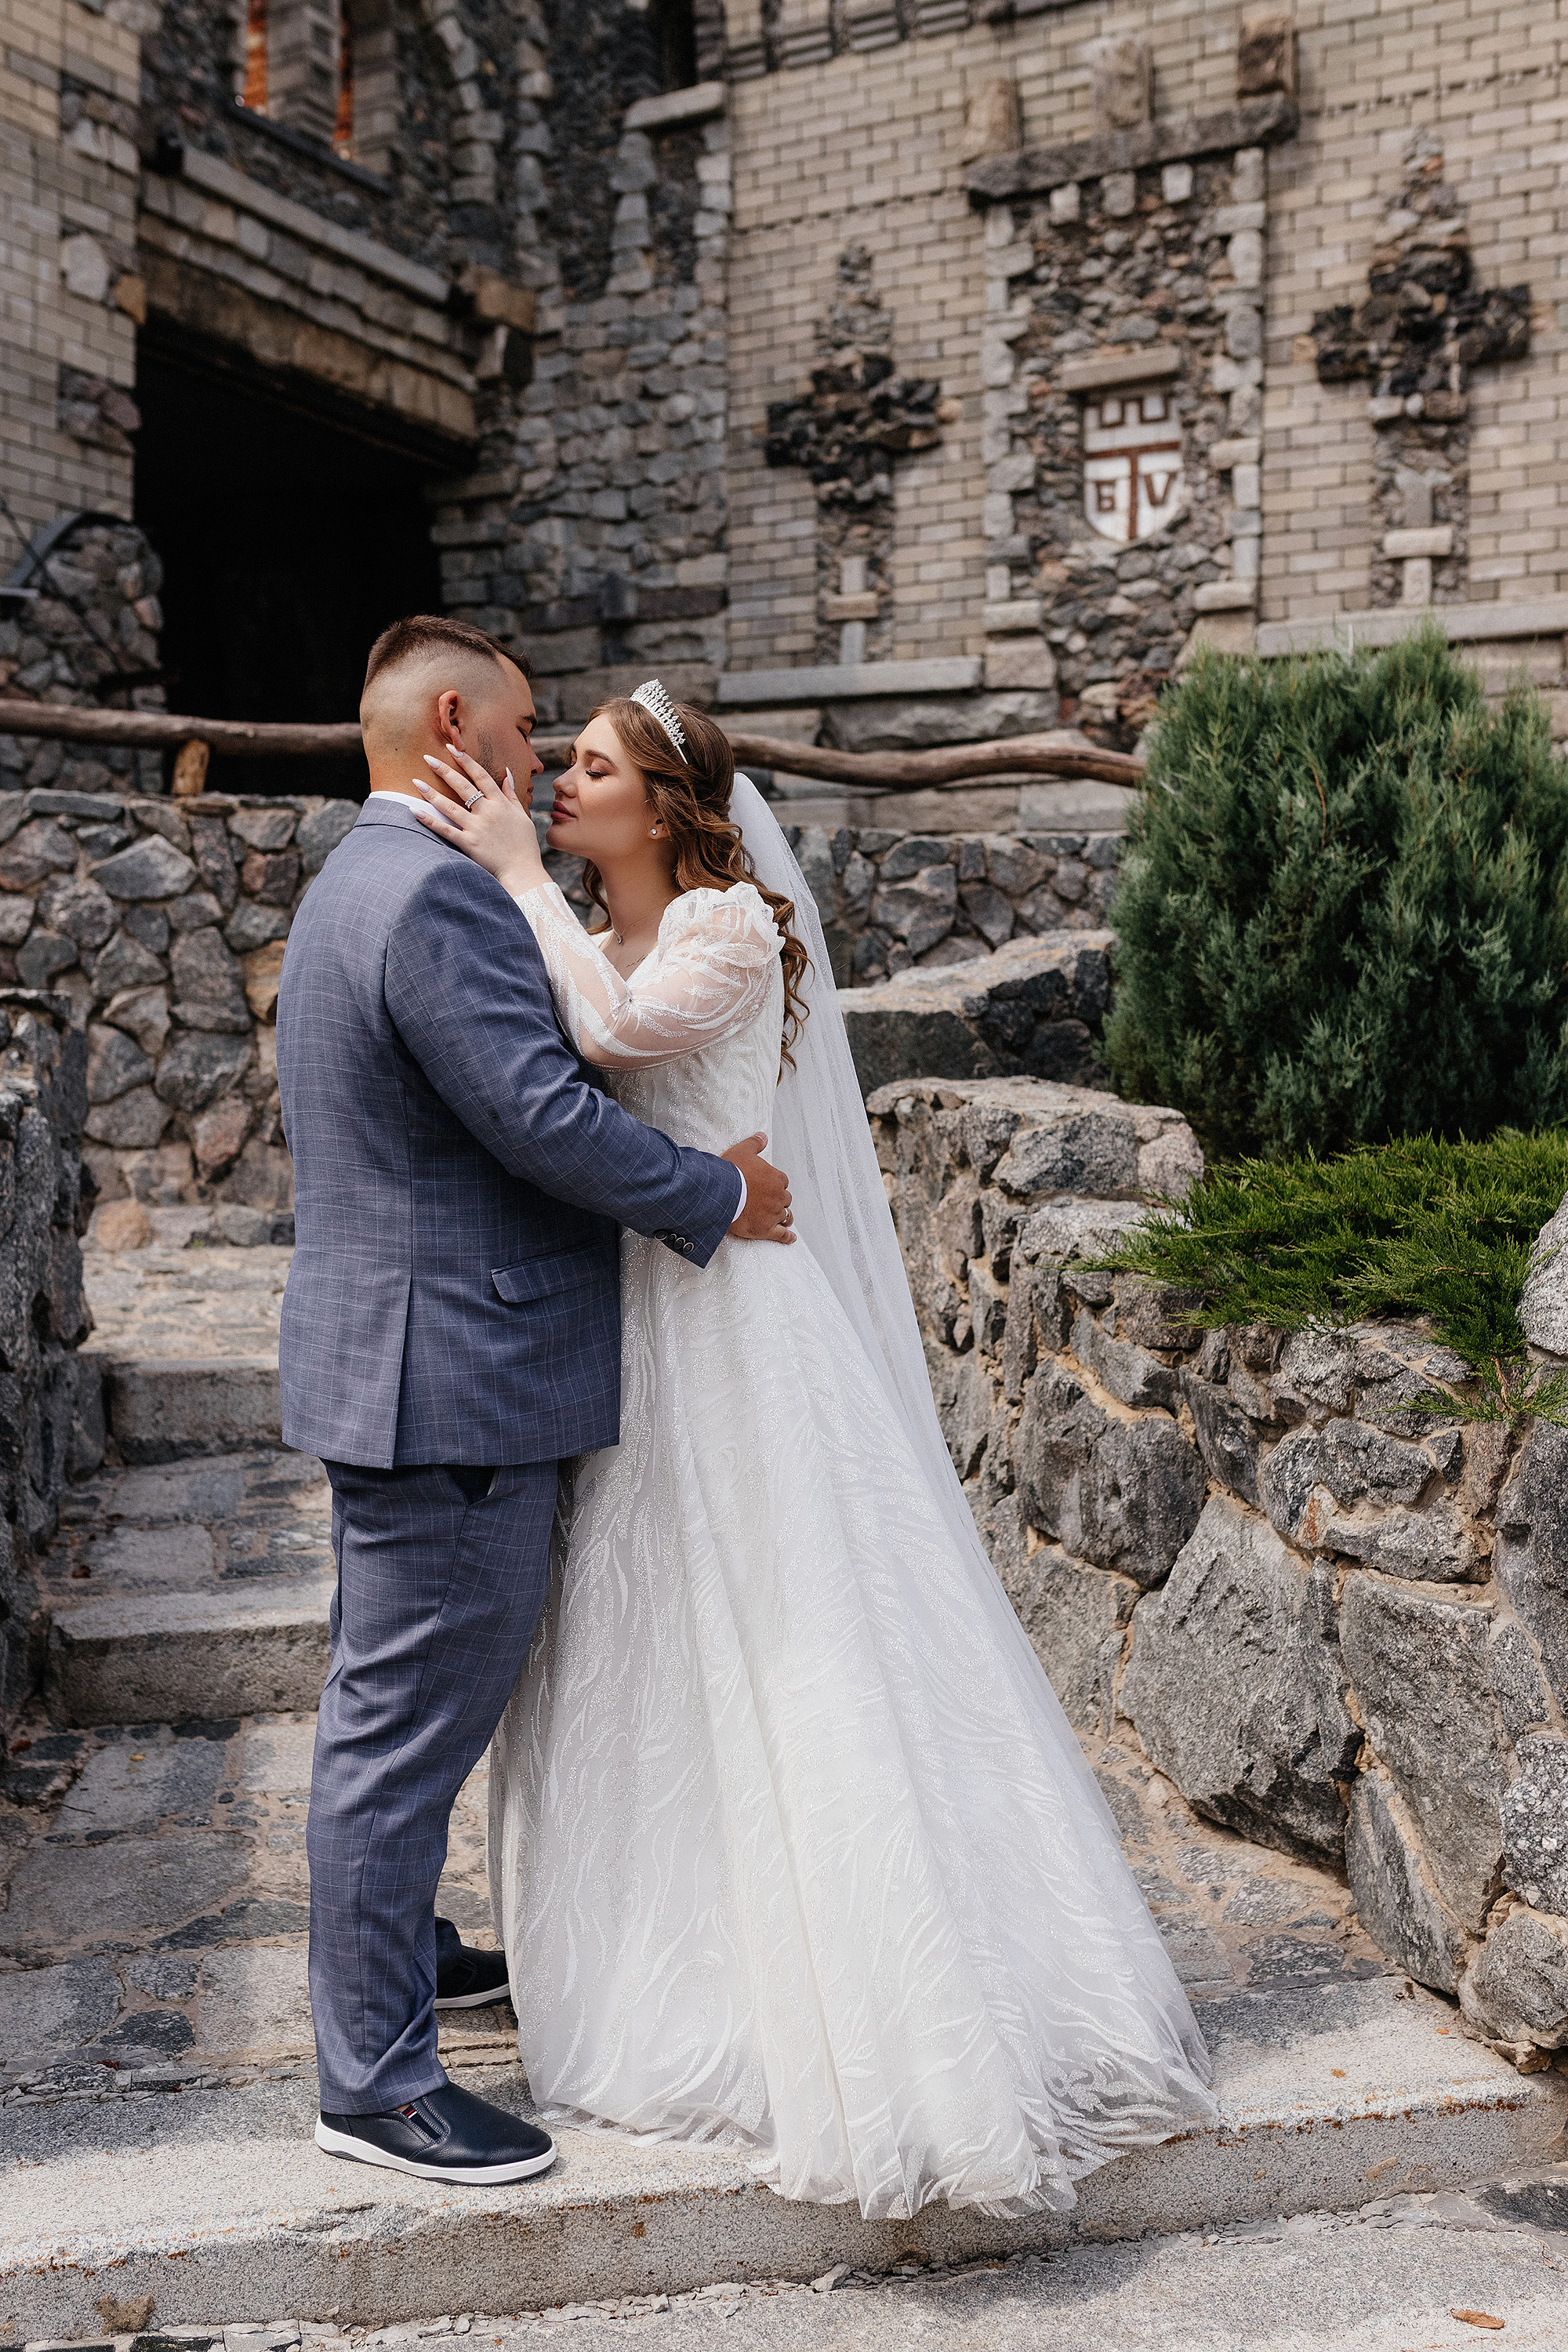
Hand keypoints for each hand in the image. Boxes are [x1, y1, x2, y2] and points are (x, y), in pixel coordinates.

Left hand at [411, 746, 546, 893]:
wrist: (523, 871)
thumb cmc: (524, 845)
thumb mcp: (522, 816)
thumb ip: (511, 794)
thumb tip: (507, 773)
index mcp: (501, 803)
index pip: (481, 776)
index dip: (466, 761)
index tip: (452, 748)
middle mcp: (488, 812)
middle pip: (463, 786)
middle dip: (444, 770)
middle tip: (428, 758)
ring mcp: (477, 828)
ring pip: (450, 806)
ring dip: (432, 794)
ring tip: (416, 782)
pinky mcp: (468, 844)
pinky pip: (445, 830)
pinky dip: (429, 821)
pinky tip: (414, 811)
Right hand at [723, 1133, 794, 1244]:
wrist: (721, 1192)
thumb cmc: (730, 1172)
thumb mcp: (742, 1151)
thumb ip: (754, 1143)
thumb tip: (762, 1136)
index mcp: (776, 1178)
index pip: (782, 1181)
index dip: (774, 1184)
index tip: (766, 1186)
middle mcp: (778, 1196)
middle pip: (784, 1199)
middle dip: (778, 1200)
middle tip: (768, 1201)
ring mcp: (773, 1213)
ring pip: (785, 1216)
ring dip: (783, 1216)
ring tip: (781, 1218)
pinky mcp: (766, 1229)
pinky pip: (782, 1235)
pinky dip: (787, 1237)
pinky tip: (791, 1238)